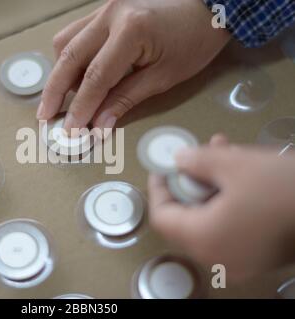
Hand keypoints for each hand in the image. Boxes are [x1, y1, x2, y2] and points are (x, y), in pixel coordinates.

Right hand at [37, 0, 230, 133]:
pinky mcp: (104, 9)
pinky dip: (70, 57)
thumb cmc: (193, 43)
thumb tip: (97, 126)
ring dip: (60, 72)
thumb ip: (125, 99)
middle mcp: (111, 15)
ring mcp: (104, 8)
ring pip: (66, 42)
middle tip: (45, 117)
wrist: (208, 7)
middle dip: (54, 91)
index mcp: (131, 31)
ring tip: (63, 98)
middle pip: (70, 57)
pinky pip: (75, 33)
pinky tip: (75, 75)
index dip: (80, 108)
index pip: (95, 77)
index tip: (70, 132)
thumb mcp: (163, 77)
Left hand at [148, 134, 294, 281]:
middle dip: (191, 180)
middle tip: (198, 153)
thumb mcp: (235, 165)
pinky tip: (242, 172)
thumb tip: (177, 160)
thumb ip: (197, 161)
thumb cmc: (283, 188)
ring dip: (212, 185)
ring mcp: (238, 261)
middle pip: (186, 217)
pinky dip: (229, 201)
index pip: (162, 216)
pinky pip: (231, 228)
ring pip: (210, 219)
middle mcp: (215, 257)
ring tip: (224, 151)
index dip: (159, 189)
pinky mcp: (258, 257)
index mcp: (203, 239)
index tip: (163, 167)